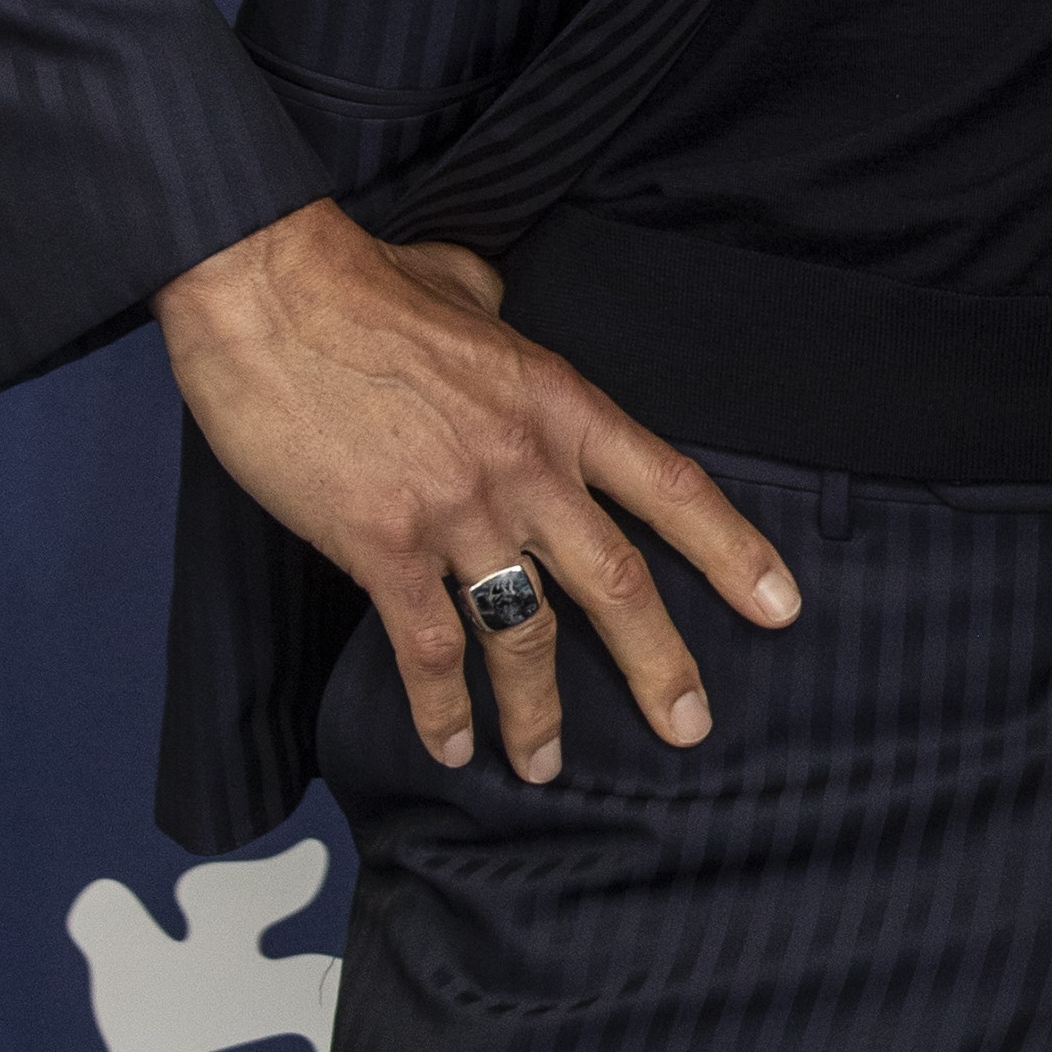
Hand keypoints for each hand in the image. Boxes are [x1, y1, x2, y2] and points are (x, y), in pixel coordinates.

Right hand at [153, 199, 798, 781]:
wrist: (271, 293)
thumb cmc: (364, 285)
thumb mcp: (466, 291)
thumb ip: (501, 324)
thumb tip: (498, 321)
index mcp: (561, 404)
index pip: (673, 488)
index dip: (733, 553)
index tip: (781, 607)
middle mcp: (528, 466)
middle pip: (619, 580)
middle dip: (662, 664)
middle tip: (690, 726)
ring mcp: (458, 511)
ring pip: (526, 631)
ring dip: (540, 710)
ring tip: (545, 766)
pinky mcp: (383, 545)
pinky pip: (428, 646)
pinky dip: (442, 705)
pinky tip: (450, 745)